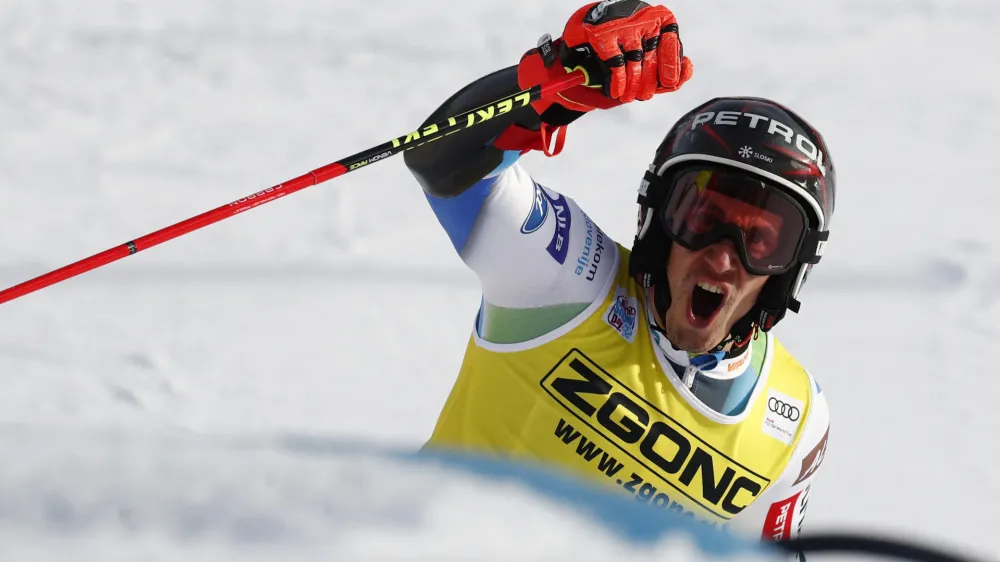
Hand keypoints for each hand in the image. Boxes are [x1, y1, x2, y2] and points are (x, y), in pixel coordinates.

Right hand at [561, 1, 692, 102]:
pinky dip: (618, 81)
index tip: (668, 82)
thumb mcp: (654, 52)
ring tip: (628, 96)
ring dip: (632, 85)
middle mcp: (645, 20)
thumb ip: (675, 65)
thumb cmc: (630, 43)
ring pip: (635, 63)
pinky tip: (617, 90)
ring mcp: (624, 27)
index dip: (670, 66)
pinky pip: (616, 64)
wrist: (594, 29)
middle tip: (643, 95)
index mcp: (662, 20)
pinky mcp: (604, 35)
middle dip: (648, 83)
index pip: (671, 43)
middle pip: (652, 58)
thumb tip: (687, 67)